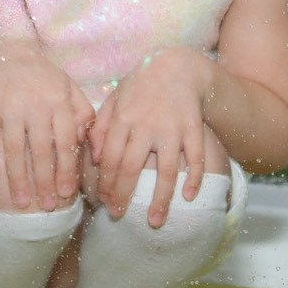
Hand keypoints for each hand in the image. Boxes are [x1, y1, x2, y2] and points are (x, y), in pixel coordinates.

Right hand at [0, 39, 91, 209]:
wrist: (11, 55)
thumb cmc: (46, 80)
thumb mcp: (71, 90)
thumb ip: (84, 115)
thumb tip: (90, 145)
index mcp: (59, 101)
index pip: (65, 141)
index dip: (66, 169)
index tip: (67, 194)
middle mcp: (36, 103)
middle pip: (40, 148)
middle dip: (44, 180)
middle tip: (47, 206)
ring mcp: (10, 104)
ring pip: (13, 145)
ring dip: (17, 176)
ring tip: (20, 202)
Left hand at [88, 47, 212, 227]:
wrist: (177, 66)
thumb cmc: (141, 85)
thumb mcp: (115, 99)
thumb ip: (100, 126)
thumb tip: (92, 157)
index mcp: (123, 119)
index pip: (108, 158)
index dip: (104, 183)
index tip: (103, 201)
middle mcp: (145, 125)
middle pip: (131, 168)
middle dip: (122, 195)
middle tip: (118, 215)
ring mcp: (171, 128)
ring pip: (165, 170)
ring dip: (160, 198)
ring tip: (155, 221)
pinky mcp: (193, 127)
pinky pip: (195, 157)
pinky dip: (194, 177)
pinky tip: (189, 196)